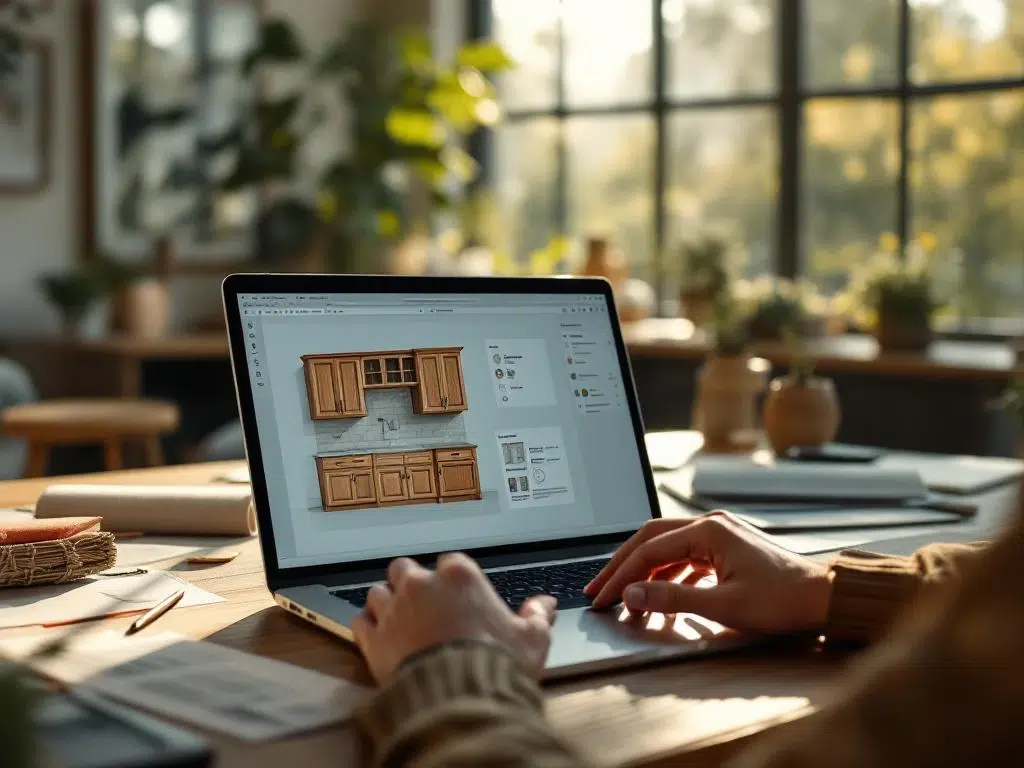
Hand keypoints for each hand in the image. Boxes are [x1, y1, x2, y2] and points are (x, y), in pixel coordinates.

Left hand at [353, 553, 556, 682]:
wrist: (459, 695)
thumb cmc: (495, 662)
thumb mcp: (531, 639)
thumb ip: (536, 617)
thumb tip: (545, 605)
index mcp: (460, 576)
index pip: (451, 563)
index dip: (454, 581)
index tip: (461, 597)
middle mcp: (422, 584)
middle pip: (406, 569)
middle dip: (413, 583)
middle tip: (425, 603)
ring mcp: (394, 609)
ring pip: (379, 591)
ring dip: (387, 602)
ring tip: (399, 619)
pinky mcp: (374, 638)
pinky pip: (361, 622)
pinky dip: (368, 627)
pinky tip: (379, 637)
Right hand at [584, 512, 832, 633]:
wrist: (825, 597)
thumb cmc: (782, 600)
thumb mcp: (722, 605)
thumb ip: (671, 599)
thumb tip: (632, 596)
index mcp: (708, 531)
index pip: (648, 550)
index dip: (621, 576)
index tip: (603, 598)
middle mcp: (710, 524)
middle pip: (650, 539)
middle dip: (622, 566)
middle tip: (599, 589)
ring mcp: (718, 534)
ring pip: (666, 548)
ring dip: (643, 572)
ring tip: (623, 596)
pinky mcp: (725, 549)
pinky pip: (684, 557)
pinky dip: (665, 576)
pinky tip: (657, 595)